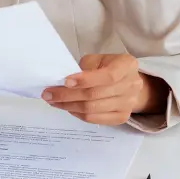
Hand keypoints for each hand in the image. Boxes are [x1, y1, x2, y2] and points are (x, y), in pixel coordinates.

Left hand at [42, 54, 167, 125]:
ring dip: (68, 106)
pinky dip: (77, 114)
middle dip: (67, 95)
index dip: (85, 80)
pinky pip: (94, 119)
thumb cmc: (108, 66)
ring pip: (92, 109)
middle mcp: (132, 86)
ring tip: (53, 101)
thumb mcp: (98, 59)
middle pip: (95, 94)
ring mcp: (128, 104)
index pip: (107, 76)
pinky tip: (67, 107)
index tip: (65, 81)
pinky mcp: (121, 118)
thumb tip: (62, 81)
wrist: (128, 83)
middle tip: (48, 94)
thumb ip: (84, 68)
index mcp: (127, 65)